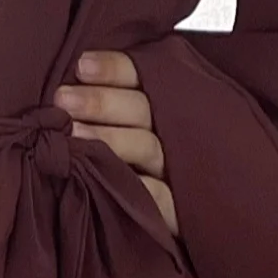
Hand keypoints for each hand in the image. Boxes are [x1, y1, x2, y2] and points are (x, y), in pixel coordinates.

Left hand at [54, 49, 179, 234]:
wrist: (214, 211)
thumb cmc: (145, 164)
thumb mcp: (134, 122)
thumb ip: (110, 103)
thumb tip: (66, 84)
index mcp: (164, 102)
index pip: (141, 75)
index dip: (113, 69)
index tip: (82, 66)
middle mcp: (173, 130)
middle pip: (140, 108)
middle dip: (101, 101)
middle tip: (63, 100)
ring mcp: (178, 169)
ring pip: (146, 145)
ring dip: (109, 137)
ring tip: (72, 134)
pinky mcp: (179, 208)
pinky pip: (159, 195)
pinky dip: (138, 186)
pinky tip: (106, 178)